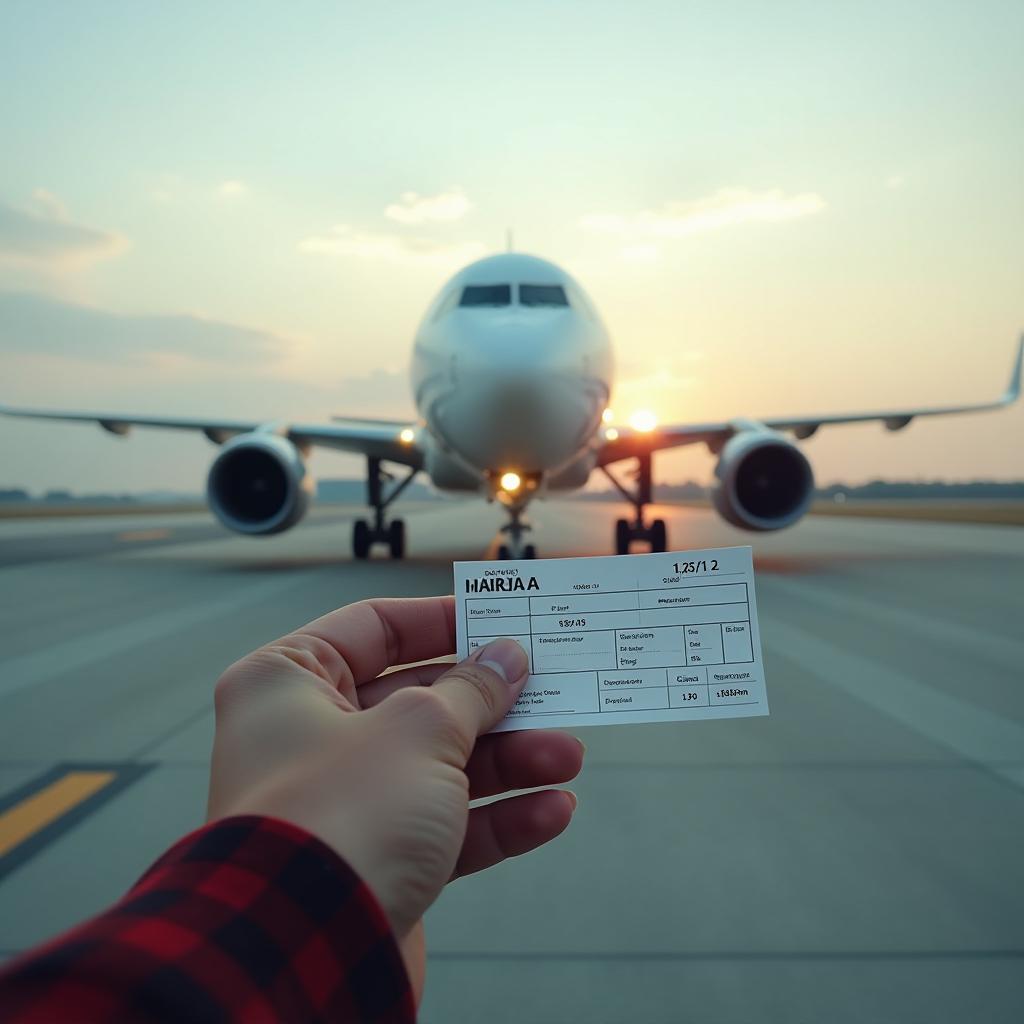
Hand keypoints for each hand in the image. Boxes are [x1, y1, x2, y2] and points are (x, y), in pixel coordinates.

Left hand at [206, 596, 582, 998]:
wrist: (308, 954)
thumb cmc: (346, 813)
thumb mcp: (420, 729)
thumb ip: (471, 689)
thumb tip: (507, 656)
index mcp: (289, 683)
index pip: (373, 626)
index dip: (442, 620)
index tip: (501, 620)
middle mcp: (310, 736)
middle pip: (418, 699)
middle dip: (493, 703)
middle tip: (551, 693)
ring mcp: (343, 801)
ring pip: (439, 764)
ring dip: (509, 761)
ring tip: (567, 757)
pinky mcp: (375, 860)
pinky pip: (444, 825)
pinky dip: (496, 817)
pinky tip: (551, 811)